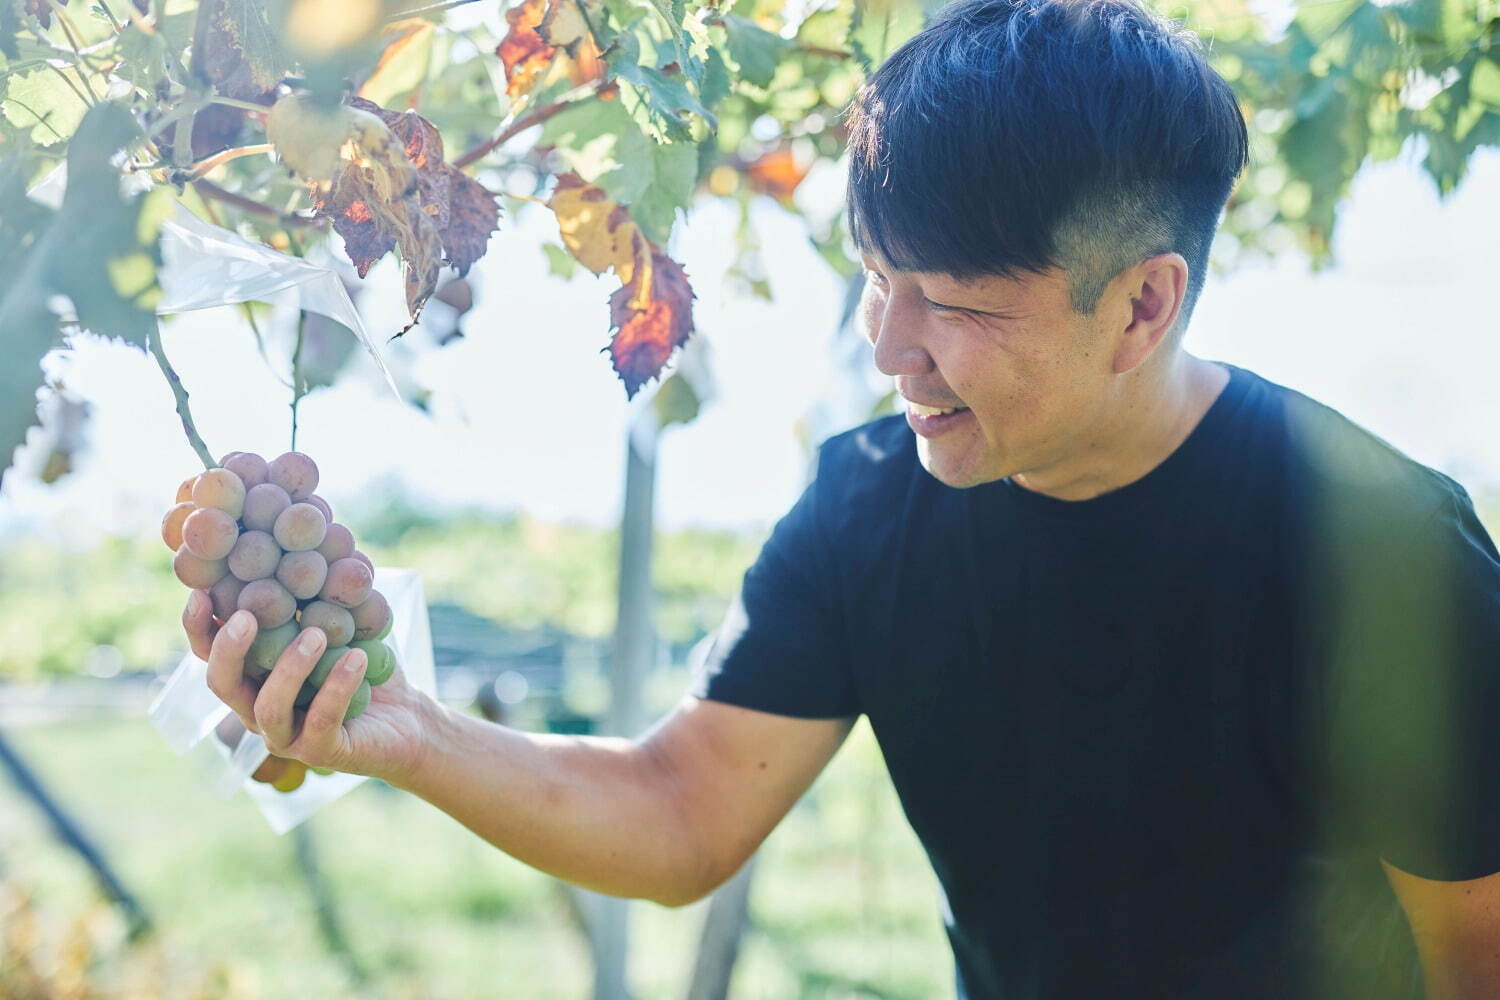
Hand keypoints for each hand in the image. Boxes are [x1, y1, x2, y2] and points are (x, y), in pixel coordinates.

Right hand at [183, 590, 439, 787]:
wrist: (407, 717)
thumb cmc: (364, 662)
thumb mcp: (338, 619)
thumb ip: (312, 590)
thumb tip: (305, 531)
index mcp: (252, 674)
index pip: (208, 652)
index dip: (197, 625)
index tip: (201, 590)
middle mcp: (257, 707)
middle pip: (220, 683)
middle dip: (227, 648)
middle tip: (247, 615)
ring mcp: (286, 735)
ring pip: (267, 707)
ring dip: (289, 667)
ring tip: (316, 634)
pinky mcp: (321, 752)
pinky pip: (322, 720)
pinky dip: (338, 686)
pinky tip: (358, 658)